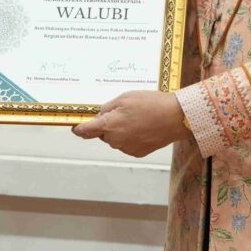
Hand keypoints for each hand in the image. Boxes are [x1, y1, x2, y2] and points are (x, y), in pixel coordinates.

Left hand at [71, 91, 190, 157]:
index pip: (86, 131)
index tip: (75, 127)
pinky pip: (127, 144)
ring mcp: (127, 148)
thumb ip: (108, 108)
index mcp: (109, 126)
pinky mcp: (138, 153)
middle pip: (103, 134)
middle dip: (108, 125)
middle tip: (124, 111)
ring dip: (120, 131)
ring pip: (116, 139)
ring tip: (138, 118)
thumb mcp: (125, 98)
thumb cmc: (151, 104)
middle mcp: (115, 140)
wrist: (175, 117)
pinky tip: (143, 127)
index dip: (79, 128)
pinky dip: (131, 137)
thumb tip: (99, 115)